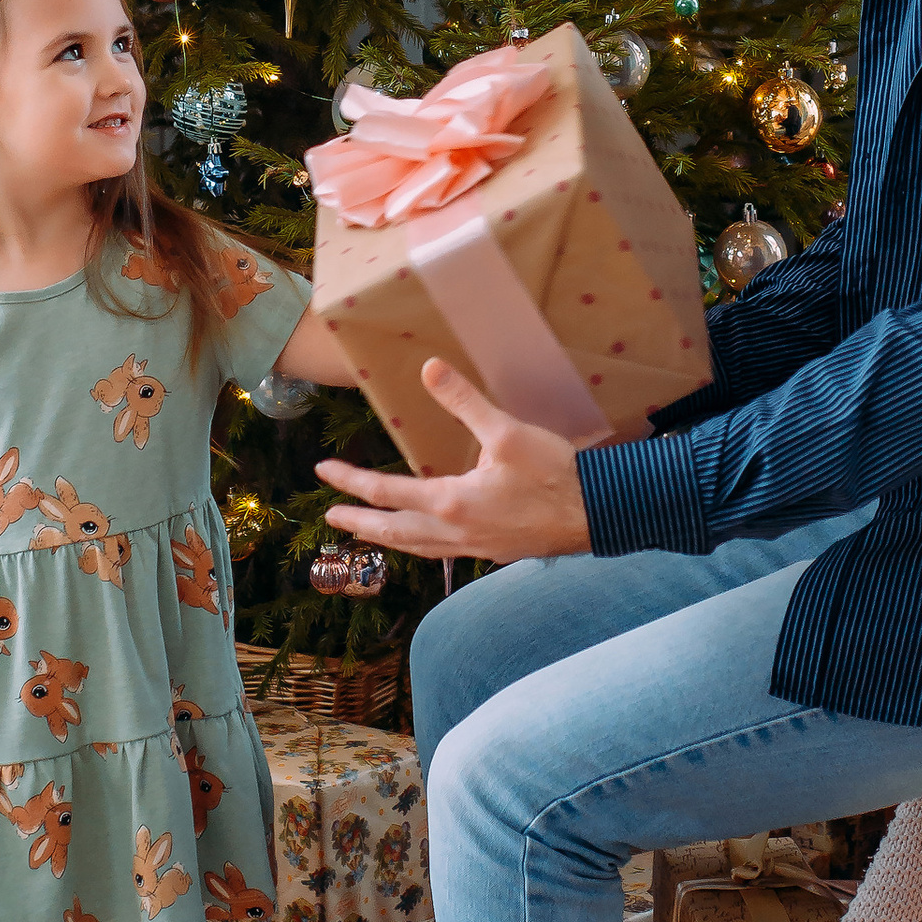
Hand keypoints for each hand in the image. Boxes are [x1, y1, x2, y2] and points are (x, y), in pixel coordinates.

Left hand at [318, 358, 592, 564]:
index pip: (385, 492)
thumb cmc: (554, 473)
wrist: (597, 514)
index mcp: (450, 502)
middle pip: (392, 531)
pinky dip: (420, 545)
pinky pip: (442, 553)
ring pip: (416, 547)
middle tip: (330, 518)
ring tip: (367, 533)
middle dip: (358, 523)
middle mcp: (455, 532)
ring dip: (386, 538)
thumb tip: (428, 368)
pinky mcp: (494, 551)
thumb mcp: (506, 431)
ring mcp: (474, 547)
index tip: (324, 472)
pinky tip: (425, 539)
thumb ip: (463, 401)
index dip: (351, 481)